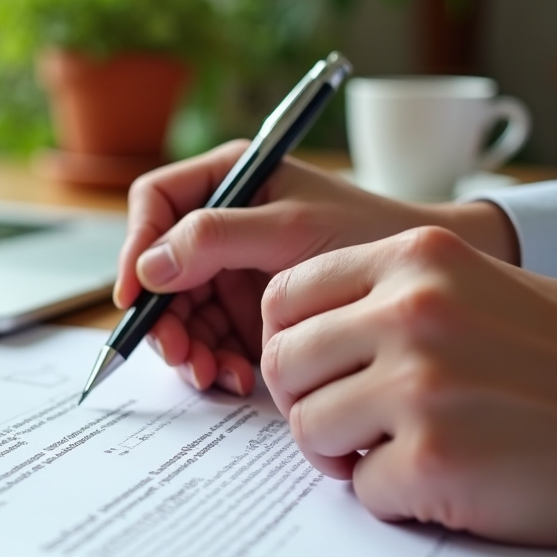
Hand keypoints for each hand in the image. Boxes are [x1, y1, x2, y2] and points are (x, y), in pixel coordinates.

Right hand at [115, 141, 518, 395]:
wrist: (421, 282)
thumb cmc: (368, 233)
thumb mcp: (291, 229)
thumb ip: (216, 238)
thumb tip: (149, 266)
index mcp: (229, 179)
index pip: (156, 203)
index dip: (136, 247)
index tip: (135, 295)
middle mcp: (222, 224)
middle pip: (161, 269)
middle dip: (166, 316)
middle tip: (182, 355)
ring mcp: (232, 270)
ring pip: (180, 311)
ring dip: (189, 348)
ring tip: (214, 375)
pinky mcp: (247, 311)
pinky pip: (209, 338)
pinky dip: (214, 361)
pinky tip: (234, 377)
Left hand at [260, 226, 556, 547]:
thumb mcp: (473, 290)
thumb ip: (382, 298)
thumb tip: (291, 333)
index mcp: (417, 257)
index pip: (285, 294)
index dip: (288, 343)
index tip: (314, 372)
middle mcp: (414, 309)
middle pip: (284, 362)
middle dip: (306, 402)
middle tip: (348, 424)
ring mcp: (424, 382)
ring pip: (307, 426)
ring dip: (343, 453)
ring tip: (399, 452)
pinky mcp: (437, 457)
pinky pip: (361, 487)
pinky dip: (394, 496)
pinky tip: (447, 481)